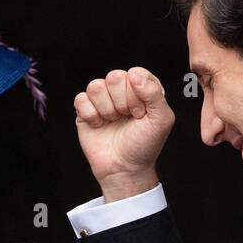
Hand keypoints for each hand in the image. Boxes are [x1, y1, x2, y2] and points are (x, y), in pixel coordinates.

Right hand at [74, 67, 175, 201]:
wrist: (124, 169)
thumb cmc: (144, 145)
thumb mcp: (161, 120)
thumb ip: (154, 93)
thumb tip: (134, 74)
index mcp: (141, 88)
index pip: (135, 73)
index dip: (137, 94)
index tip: (140, 114)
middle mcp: (121, 91)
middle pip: (114, 77)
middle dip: (121, 102)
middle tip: (126, 119)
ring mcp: (102, 100)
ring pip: (96, 86)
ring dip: (106, 109)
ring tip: (113, 122)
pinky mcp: (85, 111)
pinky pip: (80, 99)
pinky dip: (90, 115)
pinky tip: (99, 125)